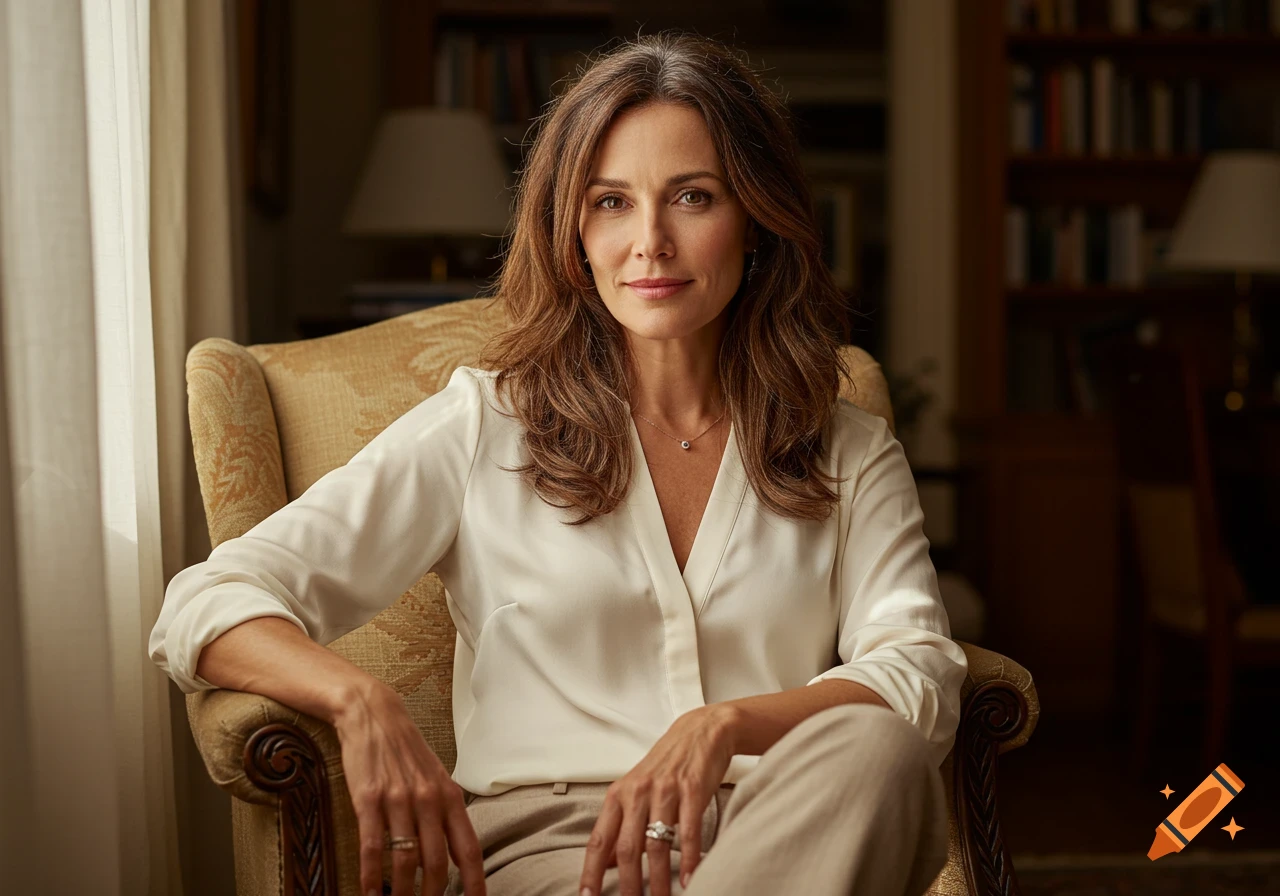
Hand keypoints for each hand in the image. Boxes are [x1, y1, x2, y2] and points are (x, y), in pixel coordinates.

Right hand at [333, 679, 486, 895]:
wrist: (373, 714)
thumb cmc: (406, 751)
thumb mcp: (436, 778)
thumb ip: (446, 816)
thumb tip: (457, 857)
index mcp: (449, 796)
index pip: (468, 848)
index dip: (474, 881)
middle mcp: (428, 799)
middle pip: (436, 862)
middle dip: (433, 895)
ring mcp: (398, 799)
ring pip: (405, 859)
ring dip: (401, 892)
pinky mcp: (368, 798)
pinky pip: (372, 845)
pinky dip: (371, 875)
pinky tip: (369, 892)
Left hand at [579, 705, 736, 895]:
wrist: (700, 731)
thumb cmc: (666, 764)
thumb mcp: (636, 789)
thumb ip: (621, 824)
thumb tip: (607, 864)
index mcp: (619, 794)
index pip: (599, 839)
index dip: (591, 871)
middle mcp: (638, 792)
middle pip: (626, 847)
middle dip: (628, 884)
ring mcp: (666, 791)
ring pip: (657, 844)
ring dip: (659, 880)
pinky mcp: (693, 790)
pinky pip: (690, 831)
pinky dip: (690, 859)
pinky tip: (690, 879)